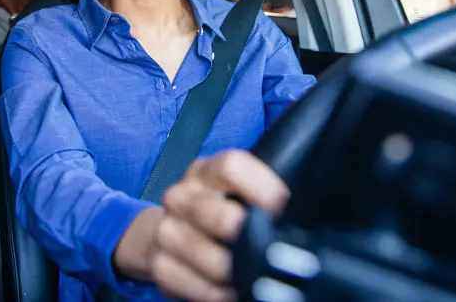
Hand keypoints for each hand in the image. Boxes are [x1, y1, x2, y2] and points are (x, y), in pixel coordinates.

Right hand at [151, 150, 288, 301]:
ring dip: (231, 272)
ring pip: (202, 254)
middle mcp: (182, 196)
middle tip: (265, 250)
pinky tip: (227, 291)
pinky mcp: (159, 261)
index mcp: (207, 172)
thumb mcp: (237, 192)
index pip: (231, 167)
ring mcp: (167, 229)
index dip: (262, 187)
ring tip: (248, 275)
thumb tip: (296, 214)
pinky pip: (184, 280)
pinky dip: (209, 292)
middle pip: (220, 216)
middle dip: (247, 238)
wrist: (172, 228)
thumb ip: (260, 196)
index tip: (282, 207)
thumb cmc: (218, 209)